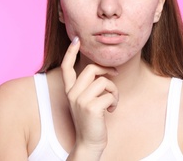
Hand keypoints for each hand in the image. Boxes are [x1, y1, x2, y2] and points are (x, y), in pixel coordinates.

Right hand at [61, 37, 118, 158]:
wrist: (89, 143)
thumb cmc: (91, 121)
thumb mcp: (86, 101)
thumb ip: (89, 86)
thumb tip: (105, 70)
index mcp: (70, 91)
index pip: (67, 67)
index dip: (71, 52)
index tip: (76, 40)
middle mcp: (72, 93)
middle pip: (91, 69)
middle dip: (106, 70)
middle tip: (115, 74)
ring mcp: (80, 100)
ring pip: (103, 81)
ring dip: (114, 90)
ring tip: (112, 101)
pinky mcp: (91, 107)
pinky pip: (110, 94)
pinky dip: (114, 100)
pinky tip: (112, 109)